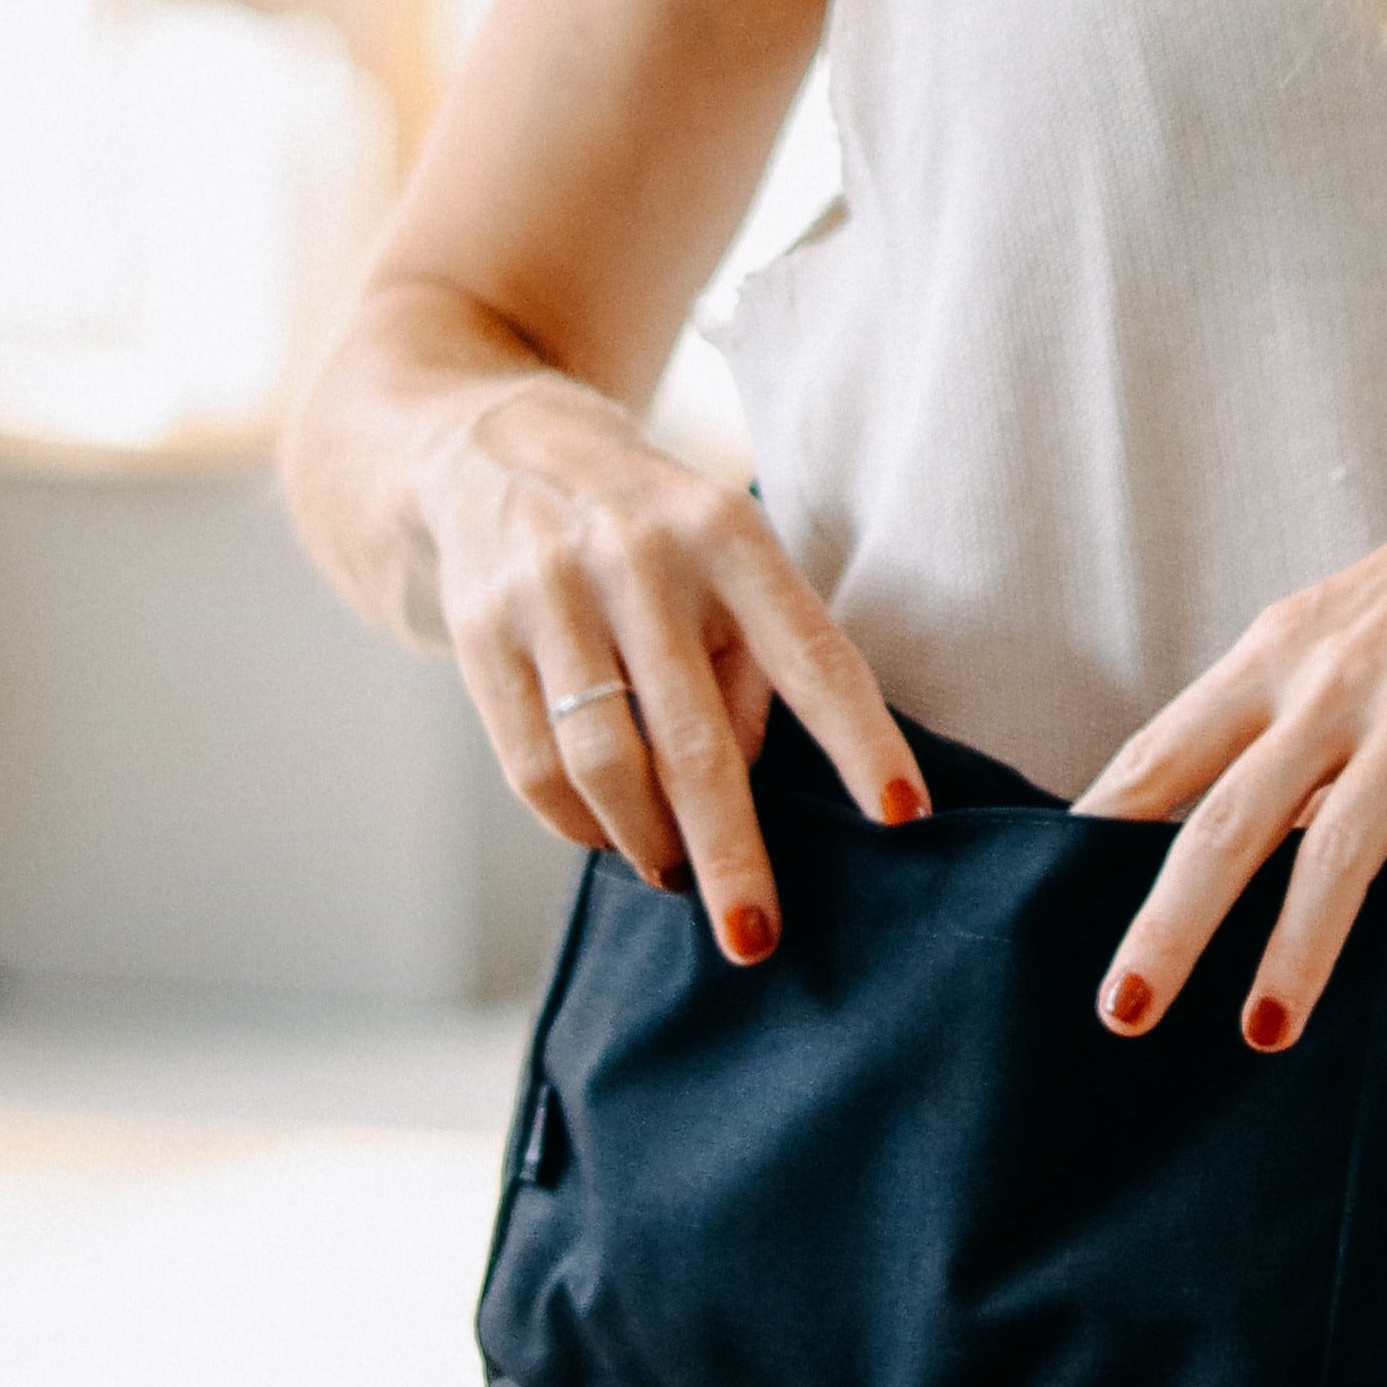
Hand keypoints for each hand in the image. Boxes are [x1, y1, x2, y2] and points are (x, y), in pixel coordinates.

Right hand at [417, 370, 926, 962]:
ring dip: (649, 842)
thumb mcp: (726, 555)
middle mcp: (641, 557)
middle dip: (732, 853)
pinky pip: (534, 766)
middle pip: (697, 740)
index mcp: (729, 534)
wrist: (499, 450)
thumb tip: (750, 782)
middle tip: (758, 936)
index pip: (812, 653)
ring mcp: (551, 593)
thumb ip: (752, 657)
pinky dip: (577, 826)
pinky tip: (608, 840)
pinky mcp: (482, 632)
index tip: (904, 816)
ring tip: (675, 876)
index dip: (861, 739)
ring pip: (607, 764)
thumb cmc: (654, 529)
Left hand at [1069, 419, 1386, 1045]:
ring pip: (1340, 843)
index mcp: (1279, 653)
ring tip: (1265, 1030)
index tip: (1041, 903)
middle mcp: (1333, 677)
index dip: (1103, 832)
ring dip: (1298, 947)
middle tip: (1125, 1012)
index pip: (1165, 753)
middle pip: (1229, 814)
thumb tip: (1240, 848)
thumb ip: (1295, 736)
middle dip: (1170, 921)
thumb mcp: (1353, 639)